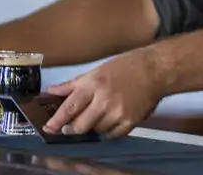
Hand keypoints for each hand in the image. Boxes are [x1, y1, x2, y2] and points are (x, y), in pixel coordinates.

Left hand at [43, 49, 164, 138]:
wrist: (154, 70)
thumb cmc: (124, 66)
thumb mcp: (97, 70)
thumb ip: (73, 84)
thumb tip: (52, 90)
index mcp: (94, 84)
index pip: (70, 106)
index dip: (57, 120)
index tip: (48, 128)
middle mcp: (104, 100)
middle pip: (80, 124)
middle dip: (71, 128)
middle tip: (68, 127)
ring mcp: (117, 113)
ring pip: (95, 131)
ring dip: (92, 126)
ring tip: (96, 114)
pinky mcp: (129, 122)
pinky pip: (111, 135)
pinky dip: (107, 131)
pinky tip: (109, 120)